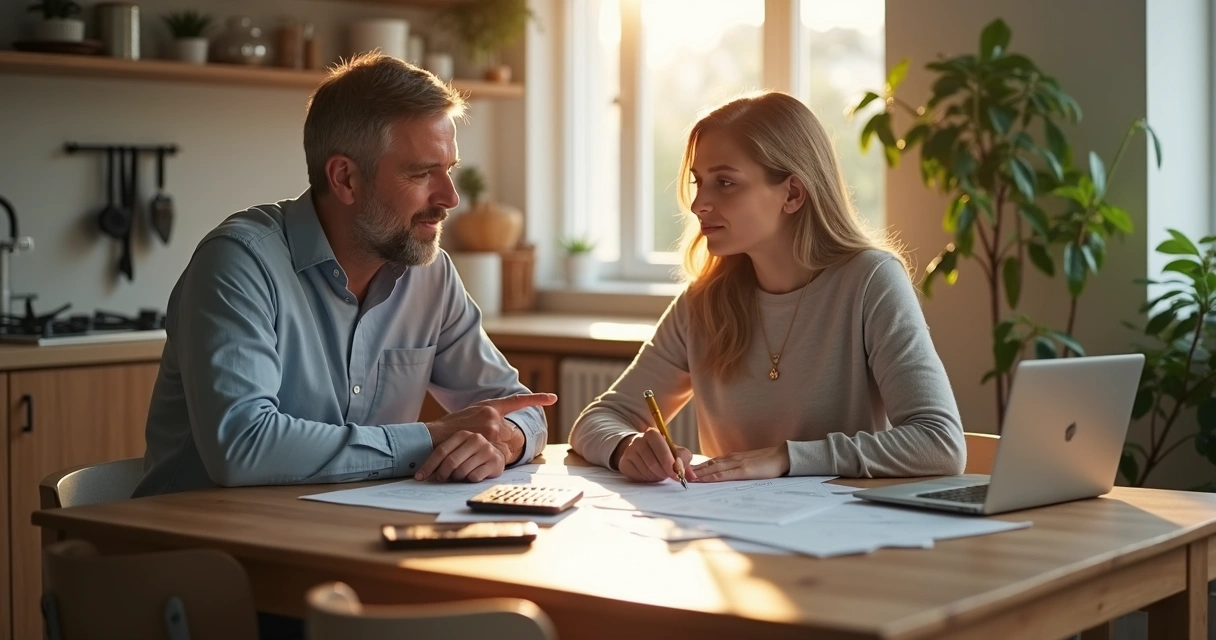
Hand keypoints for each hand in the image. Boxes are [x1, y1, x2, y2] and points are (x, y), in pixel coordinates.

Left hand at [415, 430, 504, 482]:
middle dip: (442, 474)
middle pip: (451, 461)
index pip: (441, 451)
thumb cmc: (472, 454)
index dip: (429, 465)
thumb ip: (444, 456)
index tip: (419, 477)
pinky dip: (470, 480)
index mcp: (463, 434)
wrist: (497, 455)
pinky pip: (474, 477)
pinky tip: (472, 475)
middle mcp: (476, 439)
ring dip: (457, 478)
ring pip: (462, 471)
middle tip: (440, 479)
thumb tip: (423, 473)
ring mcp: (486, 450)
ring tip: (460, 476)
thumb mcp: (458, 449)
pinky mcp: (495, 462)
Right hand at [425, 393, 556, 461]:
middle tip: (483, 445)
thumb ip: (487, 417)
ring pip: (502, 445)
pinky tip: (481, 458)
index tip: (553, 398)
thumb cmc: (450, 428)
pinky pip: (496, 454)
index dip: (537, 399)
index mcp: (490, 406)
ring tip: (474, 451)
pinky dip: (490, 458)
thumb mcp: (471, 414)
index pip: (517, 401)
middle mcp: (493, 415)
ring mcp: (490, 429)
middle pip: (509, 433)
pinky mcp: (486, 441)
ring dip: (493, 452)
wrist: (434, 436)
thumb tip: (498, 426)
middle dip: (501, 442)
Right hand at [611, 429, 696, 483]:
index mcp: (652, 433)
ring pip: (647, 472)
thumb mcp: (674, 451)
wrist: (639, 450)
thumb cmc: (660, 451)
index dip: (672, 465)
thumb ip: (684, 461)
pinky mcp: (624, 463)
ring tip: (660, 474)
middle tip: (669, 476)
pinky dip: (647, 479)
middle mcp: (638, 440)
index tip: (679, 476)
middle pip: (655, 464)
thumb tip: (692, 477)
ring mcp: (629, 452)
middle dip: (665, 473)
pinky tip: (650, 475)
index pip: (663, 451)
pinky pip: (639, 477)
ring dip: (657, 477)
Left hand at [691, 444, 789, 481]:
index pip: (711, 462)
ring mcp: (737, 464)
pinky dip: (712, 477)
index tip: (686, 472)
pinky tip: (704, 480)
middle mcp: (731, 459)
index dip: (698, 468)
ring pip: (713, 469)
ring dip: (698, 474)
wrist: (781, 456)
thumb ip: (737, 468)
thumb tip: (726, 474)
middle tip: (678, 475)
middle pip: (708, 465)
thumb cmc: (767, 462)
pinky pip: (724, 474)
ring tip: (685, 478)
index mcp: (732, 458)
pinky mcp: (743, 470)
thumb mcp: (749, 463)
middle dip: (693, 470)